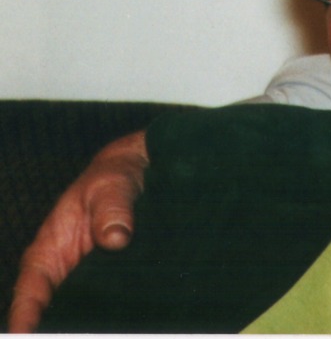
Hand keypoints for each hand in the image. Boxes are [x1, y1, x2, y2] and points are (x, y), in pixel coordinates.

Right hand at [7, 130, 148, 332]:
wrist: (141, 172)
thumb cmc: (115, 178)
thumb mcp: (112, 186)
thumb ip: (113, 209)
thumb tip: (117, 238)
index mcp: (49, 251)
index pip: (30, 291)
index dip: (25, 317)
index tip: (24, 336)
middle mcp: (65, 273)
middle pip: (54, 313)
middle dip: (60, 332)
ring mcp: (91, 280)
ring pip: (84, 314)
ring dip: (93, 326)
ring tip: (108, 333)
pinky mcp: (116, 281)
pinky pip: (111, 305)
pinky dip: (116, 318)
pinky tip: (131, 326)